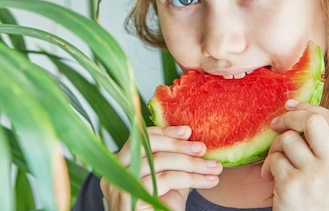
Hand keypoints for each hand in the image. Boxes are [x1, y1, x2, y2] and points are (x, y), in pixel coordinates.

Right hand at [100, 125, 222, 210]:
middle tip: (202, 149)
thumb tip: (191, 139)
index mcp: (120, 166)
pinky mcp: (131, 198)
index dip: (164, 132)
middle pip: (147, 145)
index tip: (188, 131)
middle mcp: (114, 173)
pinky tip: (209, 181)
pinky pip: (166, 179)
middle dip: (178, 144)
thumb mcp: (168, 183)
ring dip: (192, 163)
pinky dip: (191, 178)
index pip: (140, 139)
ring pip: (159, 161)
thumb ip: (173, 162)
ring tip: (214, 167)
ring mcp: (120, 186)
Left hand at [261, 99, 328, 210]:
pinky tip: (270, 179)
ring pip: (289, 139)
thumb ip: (328, 149)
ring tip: (277, 163)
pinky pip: (274, 159)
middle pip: (314, 121)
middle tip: (278, 125)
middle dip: (291, 117)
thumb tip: (300, 110)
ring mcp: (316, 178)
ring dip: (275, 147)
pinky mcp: (293, 186)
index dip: (310, 107)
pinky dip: (267, 166)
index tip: (292, 106)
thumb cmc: (318, 205)